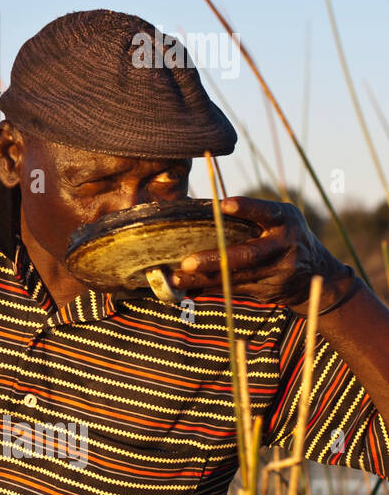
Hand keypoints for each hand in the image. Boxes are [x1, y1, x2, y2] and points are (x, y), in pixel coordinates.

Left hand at [169, 196, 351, 310]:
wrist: (318, 275)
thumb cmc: (286, 236)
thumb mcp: (280, 219)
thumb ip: (252, 215)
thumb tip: (206, 208)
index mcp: (286, 221)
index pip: (267, 212)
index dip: (248, 208)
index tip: (224, 204)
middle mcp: (284, 247)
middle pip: (248, 255)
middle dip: (216, 259)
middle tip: (187, 261)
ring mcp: (278, 272)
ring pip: (236, 277)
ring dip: (203, 278)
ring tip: (176, 279)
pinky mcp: (269, 290)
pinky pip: (234, 289)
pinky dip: (209, 288)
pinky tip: (186, 288)